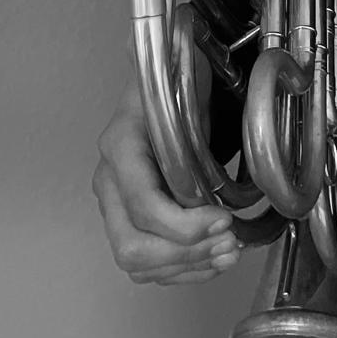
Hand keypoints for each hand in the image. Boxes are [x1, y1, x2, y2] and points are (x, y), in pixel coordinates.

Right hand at [91, 72, 240, 284]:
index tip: (224, 221)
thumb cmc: (180, 79)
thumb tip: (204, 199)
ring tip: (227, 253)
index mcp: (120, 145)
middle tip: (227, 243)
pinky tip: (211, 259)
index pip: (143, 206)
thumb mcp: (192, 98)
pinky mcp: (128, 215)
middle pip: (130, 245)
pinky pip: (146, 260)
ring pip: (136, 260)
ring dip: (187, 266)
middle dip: (184, 254)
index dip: (184, 226)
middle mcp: (109, 177)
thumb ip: (193, 144)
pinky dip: (181, 268)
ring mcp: (114, 200)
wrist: (169, 69)